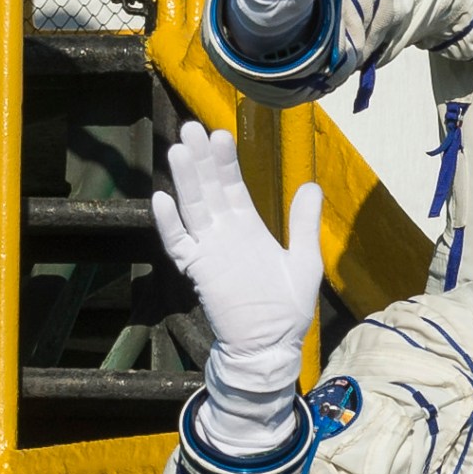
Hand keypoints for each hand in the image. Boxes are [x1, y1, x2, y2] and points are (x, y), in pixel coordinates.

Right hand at [152, 121, 322, 369]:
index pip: (233, 185)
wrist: (270, 347)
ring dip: (185, 181)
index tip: (220, 133)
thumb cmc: (287, 308)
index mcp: (248, 227)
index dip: (225, 161)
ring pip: (193, 209)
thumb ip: (304, 224)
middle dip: (201, 160)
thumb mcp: (305, 261)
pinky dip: (169, 225)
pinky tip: (161, 200)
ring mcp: (209, 251)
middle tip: (191, 127)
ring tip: (179, 150)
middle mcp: (225, 233)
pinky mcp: (198, 273)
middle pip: (208, 189)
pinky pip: (179, 246)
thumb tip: (311, 185)